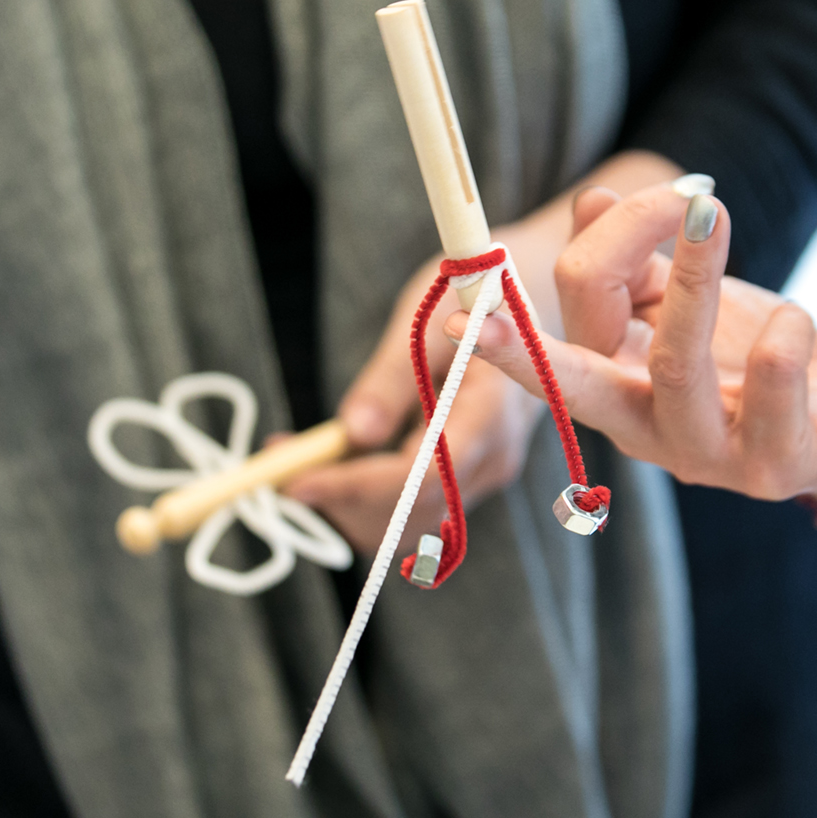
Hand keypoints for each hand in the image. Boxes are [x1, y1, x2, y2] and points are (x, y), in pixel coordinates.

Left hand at [286, 152, 685, 552]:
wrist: (535, 296)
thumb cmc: (478, 292)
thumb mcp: (428, 315)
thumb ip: (393, 376)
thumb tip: (354, 433)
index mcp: (491, 413)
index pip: (421, 478)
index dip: (355, 487)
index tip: (297, 479)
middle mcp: (494, 457)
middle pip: (412, 516)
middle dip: (341, 502)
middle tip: (281, 468)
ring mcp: (485, 472)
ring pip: (409, 525)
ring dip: (347, 506)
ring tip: (297, 461)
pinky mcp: (469, 474)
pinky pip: (414, 508)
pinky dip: (365, 497)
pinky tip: (330, 462)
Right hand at [453, 182, 816, 507]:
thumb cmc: (756, 355)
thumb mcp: (689, 301)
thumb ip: (638, 262)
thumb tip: (590, 202)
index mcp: (613, 385)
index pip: (549, 340)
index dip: (531, 301)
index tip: (556, 249)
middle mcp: (643, 430)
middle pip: (573, 381)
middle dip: (518, 352)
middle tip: (471, 317)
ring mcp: (705, 456)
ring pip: (672, 367)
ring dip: (693, 279)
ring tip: (714, 212)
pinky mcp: (773, 467)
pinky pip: (770, 394)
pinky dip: (783, 337)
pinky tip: (793, 318)